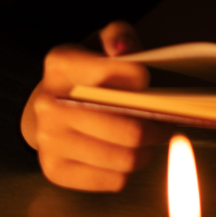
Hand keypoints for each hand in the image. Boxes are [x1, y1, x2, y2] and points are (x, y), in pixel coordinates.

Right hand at [21, 21, 171, 191]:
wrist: (48, 106)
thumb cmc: (86, 74)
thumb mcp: (101, 43)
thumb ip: (119, 36)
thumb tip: (126, 50)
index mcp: (62, 64)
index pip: (112, 72)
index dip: (140, 78)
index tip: (149, 82)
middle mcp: (50, 104)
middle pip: (129, 129)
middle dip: (158, 127)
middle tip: (167, 121)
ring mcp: (50, 140)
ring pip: (125, 159)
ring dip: (148, 151)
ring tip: (152, 138)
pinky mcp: (56, 170)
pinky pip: (114, 180)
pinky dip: (129, 170)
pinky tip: (127, 153)